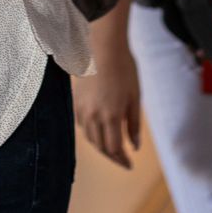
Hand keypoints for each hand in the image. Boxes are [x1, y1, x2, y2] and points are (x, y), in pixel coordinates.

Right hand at [74, 38, 142, 168]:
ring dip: (101, 146)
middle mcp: (93, 116)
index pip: (114, 148)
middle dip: (112, 156)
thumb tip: (134, 146)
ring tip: (113, 147)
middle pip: (101, 146)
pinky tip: (99, 130)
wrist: (102, 47)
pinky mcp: (76, 102)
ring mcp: (82, 109)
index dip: (122, 160)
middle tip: (123, 160)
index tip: (129, 165)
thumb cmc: (123, 69)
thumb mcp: (135, 98)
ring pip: (90, 138)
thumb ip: (133, 124)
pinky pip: (82, 125)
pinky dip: (91, 132)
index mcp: (110, 116)